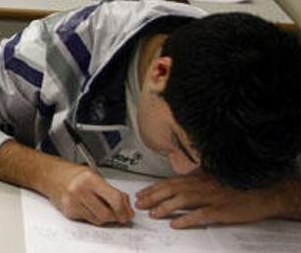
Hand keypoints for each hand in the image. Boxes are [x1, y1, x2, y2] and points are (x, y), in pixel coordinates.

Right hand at [44, 163, 134, 225]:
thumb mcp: (93, 174)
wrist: (49, 174)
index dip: (125, 209)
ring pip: (98, 220)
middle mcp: (80, 191)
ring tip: (104, 209)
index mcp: (89, 179)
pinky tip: (90, 207)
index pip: (114, 199)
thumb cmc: (71, 172)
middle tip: (120, 215)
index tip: (128, 213)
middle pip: (107, 214)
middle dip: (116, 217)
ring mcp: (73, 203)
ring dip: (105, 217)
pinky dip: (93, 216)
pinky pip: (88, 219)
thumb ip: (110, 189)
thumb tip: (125, 205)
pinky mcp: (69, 211)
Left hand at [136, 172, 288, 228]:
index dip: (154, 188)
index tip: (141, 194)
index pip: (171, 182)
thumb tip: (176, 183)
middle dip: (153, 196)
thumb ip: (195, 179)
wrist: (262, 193)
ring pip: (183, 200)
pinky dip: (187, 219)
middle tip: (140, 204)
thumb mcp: (212, 178)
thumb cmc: (237, 186)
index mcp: (199, 177)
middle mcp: (202, 185)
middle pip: (172, 189)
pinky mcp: (221, 210)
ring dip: (165, 207)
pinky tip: (176, 224)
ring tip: (153, 213)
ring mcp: (212, 197)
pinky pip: (201, 215)